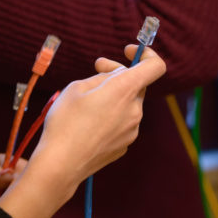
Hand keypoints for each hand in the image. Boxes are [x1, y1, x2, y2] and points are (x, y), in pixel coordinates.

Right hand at [31, 45, 165, 193]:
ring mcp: (132, 130)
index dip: (146, 54)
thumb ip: (102, 77)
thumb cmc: (65, 122)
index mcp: (125, 90)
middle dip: (118, 74)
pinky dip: (111, 115)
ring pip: (128, 103)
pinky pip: (123, 121)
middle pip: (137, 84)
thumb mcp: (78, 87)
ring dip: (114, 96)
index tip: (127, 52)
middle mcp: (135, 110)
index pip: (156, 66)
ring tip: (87, 100)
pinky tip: (89, 122)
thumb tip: (114, 76)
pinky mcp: (125, 145)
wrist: (61, 165)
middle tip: (97, 68)